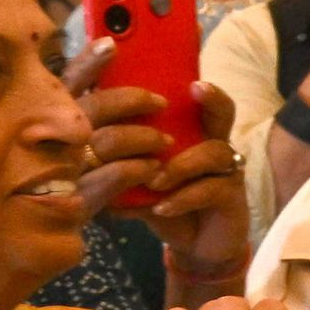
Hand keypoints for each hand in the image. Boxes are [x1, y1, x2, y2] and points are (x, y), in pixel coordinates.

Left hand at [87, 79, 246, 277]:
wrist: (195, 244)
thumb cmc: (163, 200)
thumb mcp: (135, 176)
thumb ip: (115, 157)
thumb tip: (76, 141)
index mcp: (188, 129)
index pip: (189, 94)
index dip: (168, 74)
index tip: (178, 65)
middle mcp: (212, 142)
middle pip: (221, 109)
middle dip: (210, 98)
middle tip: (188, 92)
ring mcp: (226, 169)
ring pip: (213, 151)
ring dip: (179, 165)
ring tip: (154, 181)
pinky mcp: (233, 197)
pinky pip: (211, 190)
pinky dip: (182, 198)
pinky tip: (161, 207)